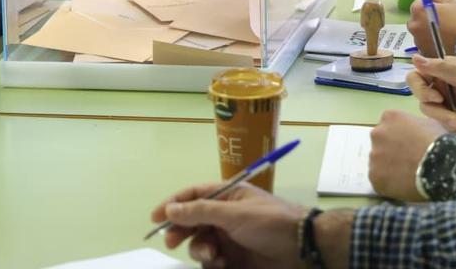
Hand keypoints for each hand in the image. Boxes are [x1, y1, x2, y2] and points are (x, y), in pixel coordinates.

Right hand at [149, 182, 304, 268]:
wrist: (301, 249)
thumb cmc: (271, 223)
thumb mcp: (235, 214)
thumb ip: (201, 211)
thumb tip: (171, 207)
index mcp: (229, 196)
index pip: (195, 194)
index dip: (174, 203)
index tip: (155, 218)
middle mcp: (226, 215)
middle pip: (192, 221)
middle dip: (181, 231)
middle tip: (172, 242)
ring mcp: (230, 238)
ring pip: (200, 243)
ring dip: (200, 249)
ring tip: (213, 255)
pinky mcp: (235, 259)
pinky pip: (212, 262)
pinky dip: (213, 263)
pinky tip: (223, 264)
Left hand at [367, 110, 446, 200]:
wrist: (440, 166)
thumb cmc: (438, 142)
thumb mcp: (429, 123)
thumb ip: (414, 125)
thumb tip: (414, 132)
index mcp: (390, 117)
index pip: (388, 124)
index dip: (399, 135)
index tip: (408, 143)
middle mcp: (377, 134)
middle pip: (381, 142)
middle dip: (390, 149)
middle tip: (407, 159)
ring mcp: (374, 156)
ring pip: (378, 161)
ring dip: (388, 166)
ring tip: (407, 173)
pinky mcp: (374, 176)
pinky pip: (379, 178)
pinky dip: (388, 182)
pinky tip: (403, 184)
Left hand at [407, 0, 455, 56]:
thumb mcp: (452, 1)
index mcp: (419, 11)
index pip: (416, 5)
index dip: (427, 7)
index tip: (437, 11)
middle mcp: (415, 26)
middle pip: (415, 21)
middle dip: (424, 20)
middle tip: (441, 23)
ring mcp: (418, 42)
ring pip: (419, 35)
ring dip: (426, 33)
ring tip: (443, 35)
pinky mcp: (425, 54)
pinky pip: (424, 46)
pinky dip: (430, 45)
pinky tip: (443, 44)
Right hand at [408, 53, 455, 135]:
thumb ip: (440, 67)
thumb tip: (414, 57)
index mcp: (442, 72)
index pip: (415, 78)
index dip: (420, 89)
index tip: (436, 98)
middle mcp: (442, 88)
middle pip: (424, 104)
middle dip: (442, 113)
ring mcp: (449, 106)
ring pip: (437, 119)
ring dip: (455, 121)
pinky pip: (450, 129)